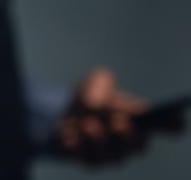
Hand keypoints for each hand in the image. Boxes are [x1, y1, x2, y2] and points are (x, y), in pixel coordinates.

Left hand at [53, 67, 183, 164]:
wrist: (66, 112)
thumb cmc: (91, 98)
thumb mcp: (95, 82)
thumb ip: (100, 84)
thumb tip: (95, 104)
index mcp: (140, 121)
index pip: (165, 126)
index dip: (171, 124)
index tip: (176, 120)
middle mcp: (128, 143)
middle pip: (136, 146)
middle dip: (127, 133)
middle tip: (117, 121)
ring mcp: (107, 155)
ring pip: (108, 155)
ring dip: (98, 139)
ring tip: (88, 123)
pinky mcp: (83, 159)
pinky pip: (81, 158)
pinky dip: (75, 146)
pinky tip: (68, 137)